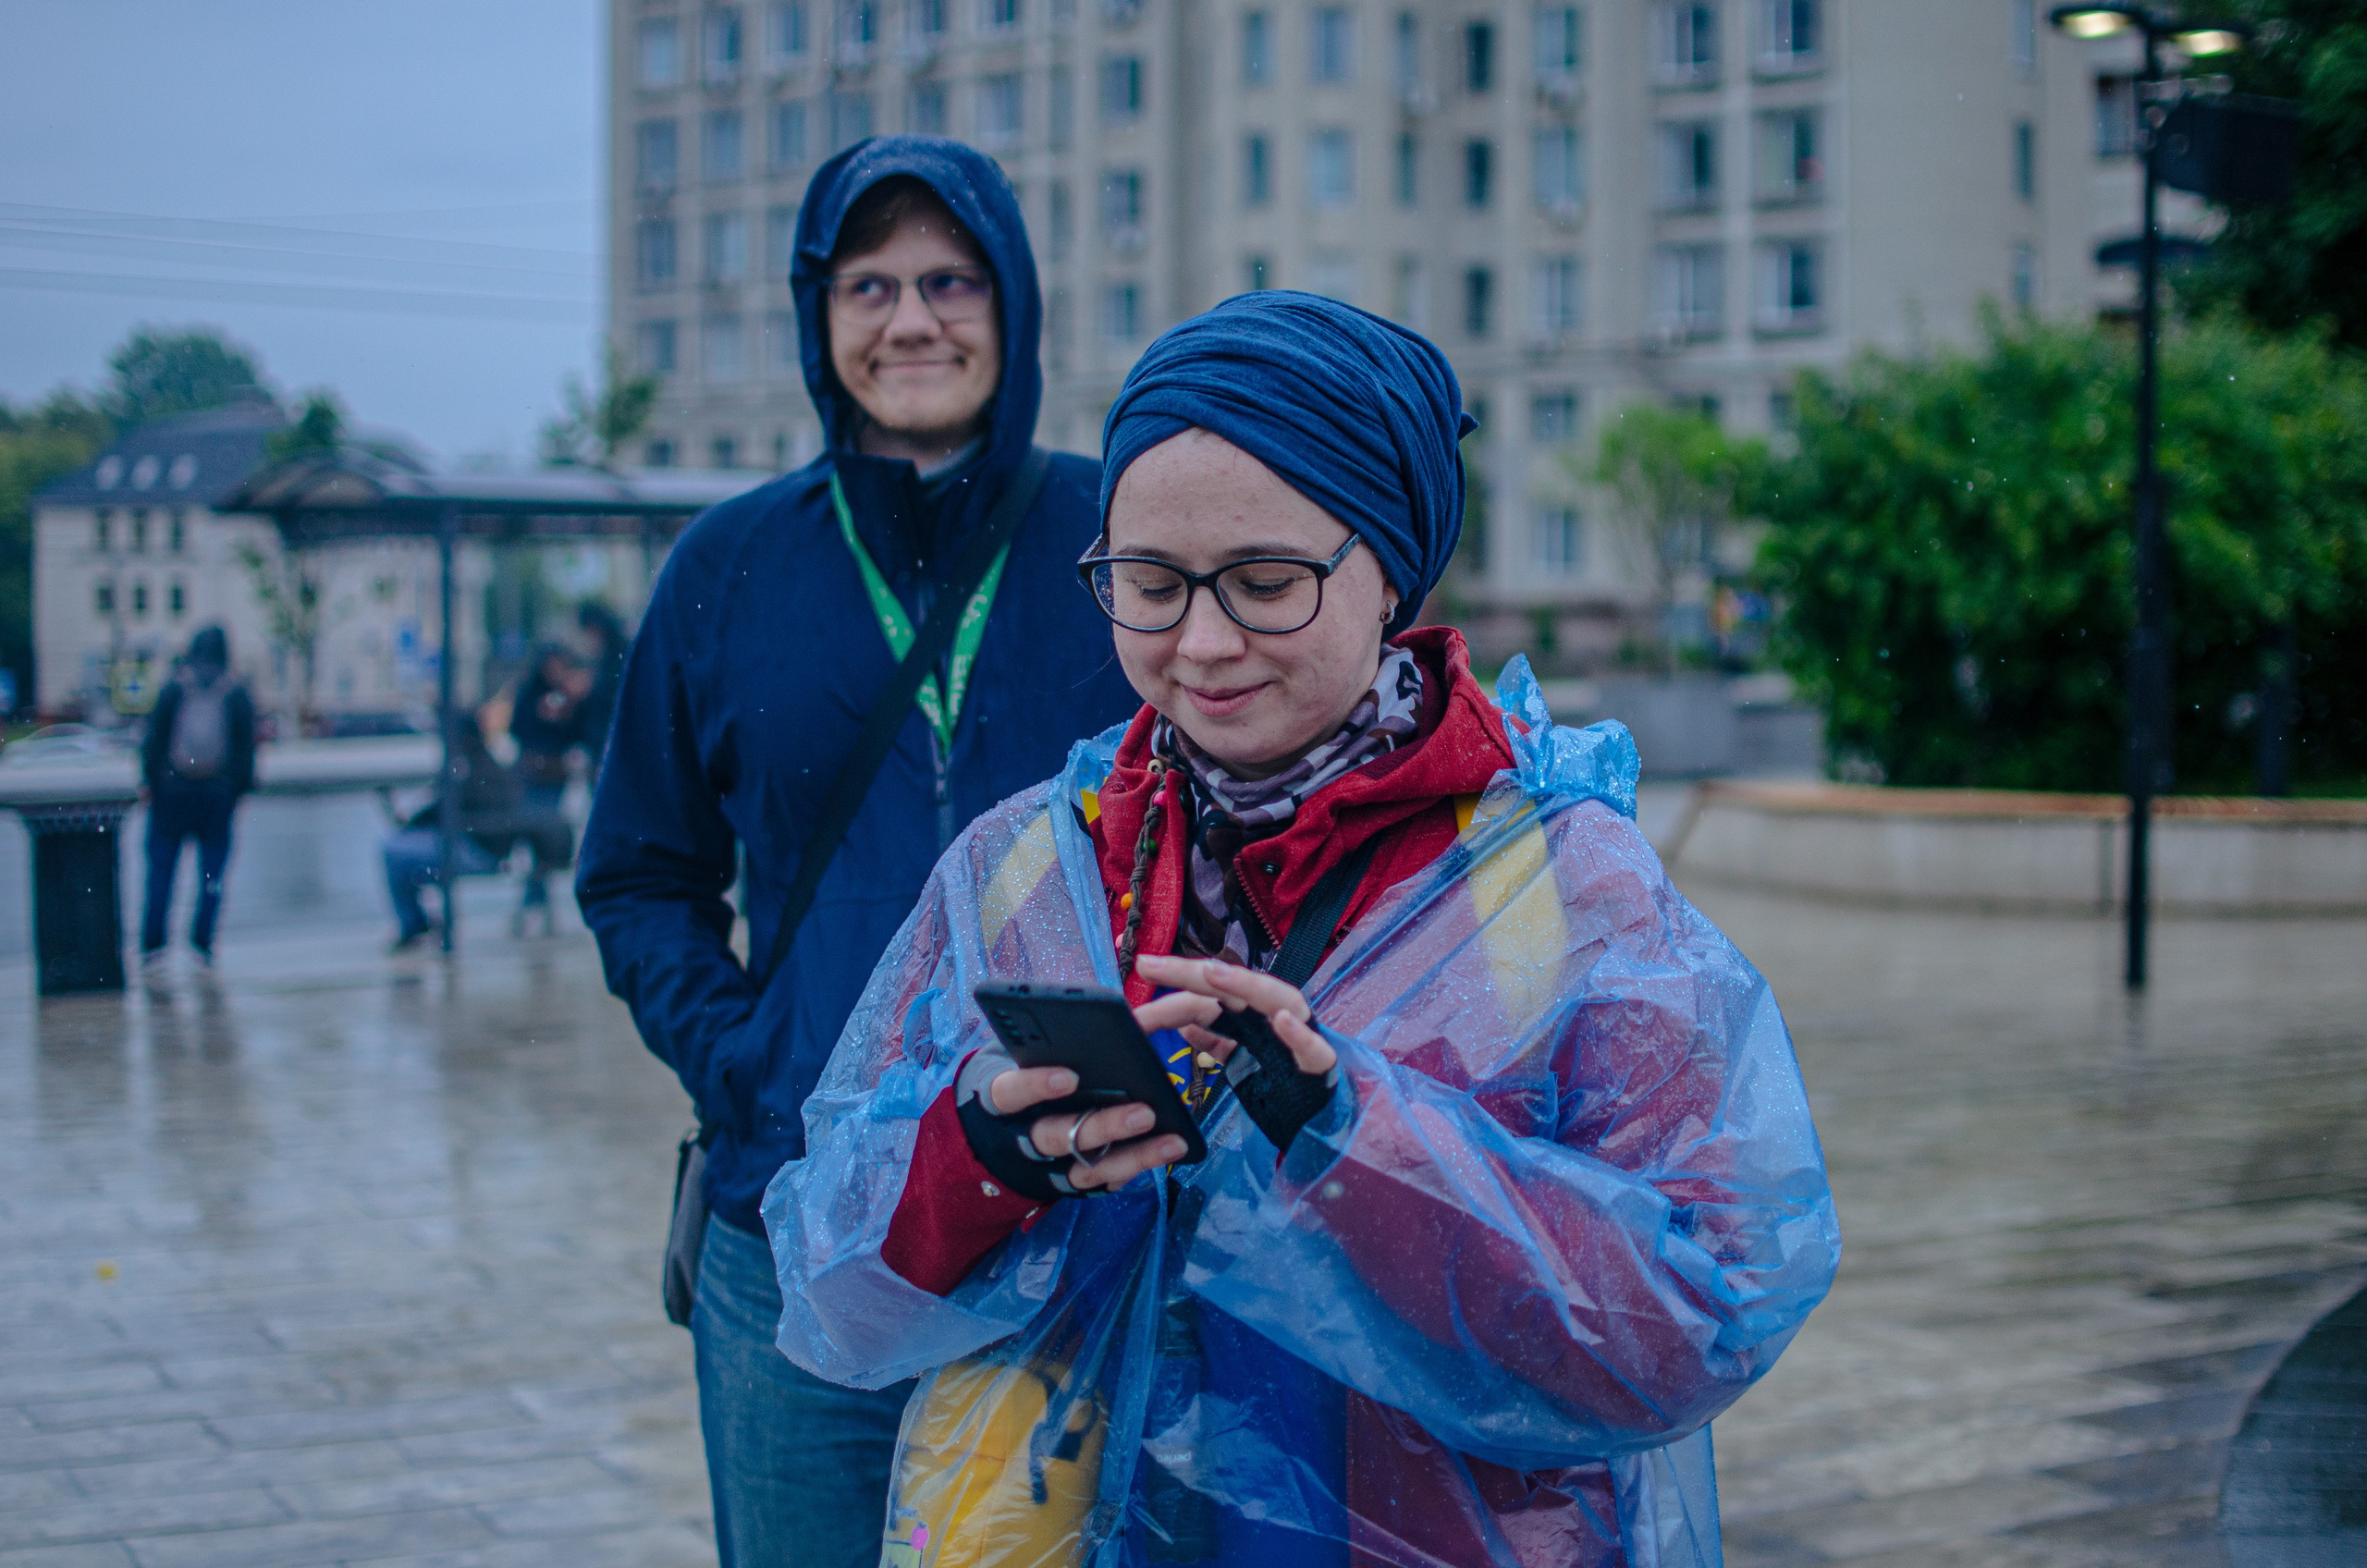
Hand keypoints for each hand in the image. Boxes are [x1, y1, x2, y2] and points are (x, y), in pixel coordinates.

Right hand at [982, 990, 1219, 1191]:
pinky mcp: (1073, 1182)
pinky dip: (1133, 1169)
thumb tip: (1131, 1021)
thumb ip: (1068, 1040)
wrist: (1007, 1125)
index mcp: (1005, 1097)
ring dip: (1133, 1156)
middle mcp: (1024, 1136)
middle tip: (1145, 1112)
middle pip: (1054, 1137)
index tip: (1070, 1075)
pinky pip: (1103, 1183)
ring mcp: (1049, 1165)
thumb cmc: (1032, 1071)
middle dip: (1102, 1126)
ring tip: (1173, 1141)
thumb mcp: (1036, 1053)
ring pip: (1086, 1169)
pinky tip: (1164, 1154)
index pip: (1009, 1093)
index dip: (1035, 1086)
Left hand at [1132, 953, 1334, 1076]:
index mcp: (1250, 1018)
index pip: (1209, 992)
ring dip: (1247, 986)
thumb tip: (1185, 1025)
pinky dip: (1299, 1035)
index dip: (1175, 981)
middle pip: (1232, 987)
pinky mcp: (1322, 1066)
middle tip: (1150, 964)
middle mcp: (1274, 1017)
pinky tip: (1282, 1021)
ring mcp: (1301, 1036)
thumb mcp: (1241, 1063)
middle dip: (1192, 972)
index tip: (1140, 967)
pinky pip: (1314, 1049)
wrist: (1330, 1120)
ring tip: (1213, 974)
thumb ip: (1217, 1042)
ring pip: (1276, 999)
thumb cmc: (1286, 1087)